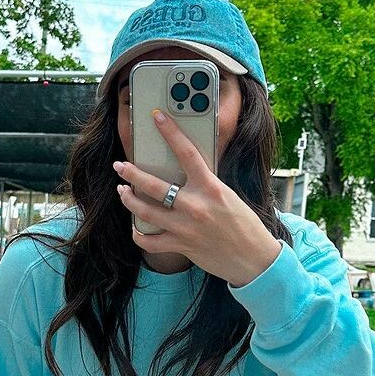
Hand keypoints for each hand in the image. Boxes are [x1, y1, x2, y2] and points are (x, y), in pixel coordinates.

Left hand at [114, 109, 282, 287]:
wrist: (254, 258)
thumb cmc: (244, 226)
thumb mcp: (228, 196)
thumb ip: (206, 186)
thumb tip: (186, 174)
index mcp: (211, 188)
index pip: (187, 153)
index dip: (170, 132)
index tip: (157, 117)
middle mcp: (195, 206)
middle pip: (153, 185)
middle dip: (131, 173)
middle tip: (120, 166)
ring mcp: (185, 228)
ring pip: (144, 211)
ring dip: (128, 200)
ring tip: (122, 192)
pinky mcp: (181, 246)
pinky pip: (150, 241)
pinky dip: (139, 235)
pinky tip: (135, 228)